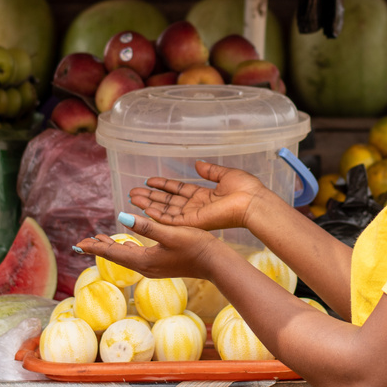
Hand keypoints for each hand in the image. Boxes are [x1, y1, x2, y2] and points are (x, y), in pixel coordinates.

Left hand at [74, 212, 230, 280]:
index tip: (79, 242)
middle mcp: (146, 267)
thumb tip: (121, 217)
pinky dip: (127, 249)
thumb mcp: (170, 233)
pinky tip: (127, 245)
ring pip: (126, 256)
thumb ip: (146, 226)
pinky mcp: (161, 265)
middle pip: (117, 256)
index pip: (113, 252)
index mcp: (145, 260)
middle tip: (83, 242)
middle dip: (100, 248)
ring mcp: (154, 268)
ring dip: (112, 248)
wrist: (215, 263)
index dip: (96, 246)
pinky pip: (137, 257)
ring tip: (99, 241)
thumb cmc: (195, 246)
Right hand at [128, 161, 275, 232]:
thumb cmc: (246, 189)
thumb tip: (198, 164)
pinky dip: (158, 215)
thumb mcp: (225, 175)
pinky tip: (145, 209)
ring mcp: (194, 216)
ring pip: (166, 211)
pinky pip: (172, 220)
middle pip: (168, 201)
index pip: (179, 190)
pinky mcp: (194, 222)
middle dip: (151, 196)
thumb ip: (210, 171)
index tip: (149, 181)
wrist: (253, 202)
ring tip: (133, 198)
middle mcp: (196, 206)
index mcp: (204, 196)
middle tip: (133, 192)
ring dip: (149, 204)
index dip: (164, 186)